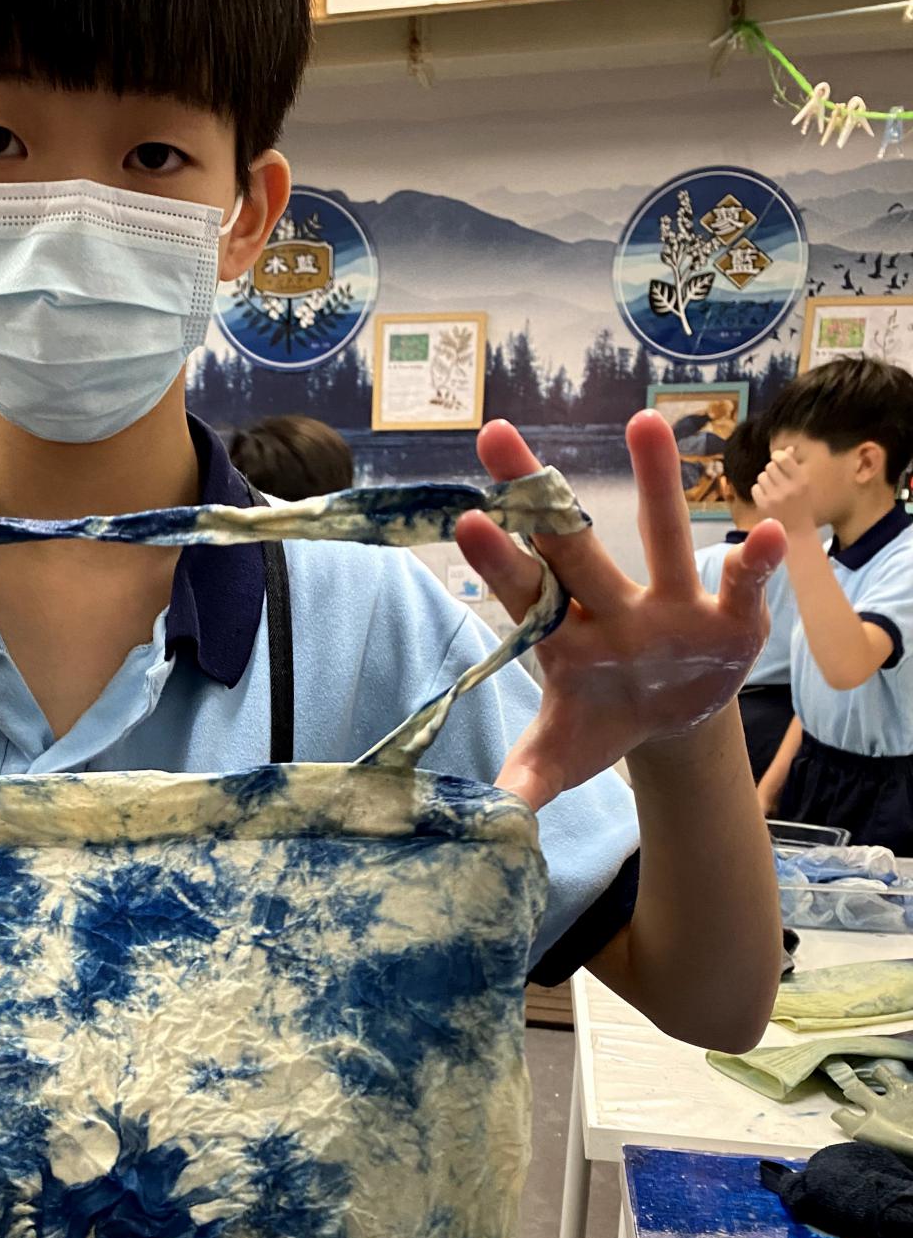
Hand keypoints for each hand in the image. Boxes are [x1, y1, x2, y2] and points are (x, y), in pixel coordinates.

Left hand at [455, 413, 783, 811]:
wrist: (666, 722)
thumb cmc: (601, 725)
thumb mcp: (563, 759)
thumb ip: (526, 779)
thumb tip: (490, 814)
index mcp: (565, 639)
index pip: (525, 594)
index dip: (500, 561)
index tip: (469, 520)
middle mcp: (612, 606)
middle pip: (572, 545)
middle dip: (538, 493)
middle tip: (495, 434)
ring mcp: (671, 605)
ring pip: (663, 537)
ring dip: (655, 482)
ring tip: (645, 423)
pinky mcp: (727, 619)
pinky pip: (744, 586)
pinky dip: (756, 564)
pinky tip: (769, 532)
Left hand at [752, 446, 818, 535]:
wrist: (797, 532)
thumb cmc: (801, 505)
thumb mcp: (803, 485)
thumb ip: (794, 466)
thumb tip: (788, 448)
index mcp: (801, 480)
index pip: (783, 458)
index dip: (777, 456)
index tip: (776, 459)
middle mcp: (789, 487)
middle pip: (770, 466)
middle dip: (771, 471)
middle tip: (776, 480)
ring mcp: (775, 497)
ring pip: (761, 477)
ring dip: (764, 481)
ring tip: (772, 490)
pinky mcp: (764, 505)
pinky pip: (755, 488)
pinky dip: (759, 491)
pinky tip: (766, 497)